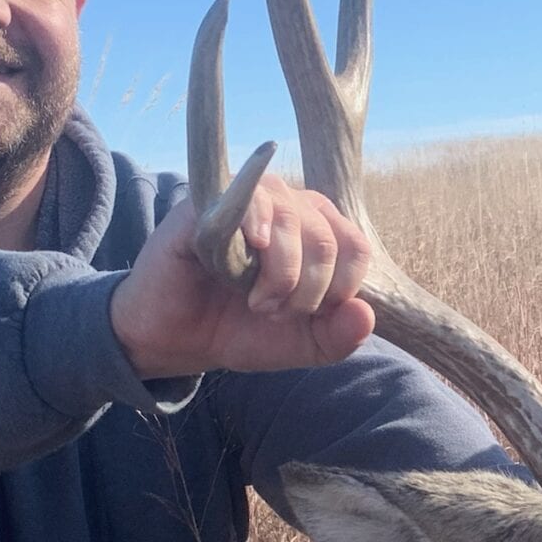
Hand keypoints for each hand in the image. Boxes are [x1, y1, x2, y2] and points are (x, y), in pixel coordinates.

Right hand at [111, 180, 375, 378]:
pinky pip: (244, 197)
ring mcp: (246, 200)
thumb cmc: (239, 329)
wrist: (174, 339)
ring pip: (292, 217)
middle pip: (326, 237)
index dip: (340, 288)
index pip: (354, 246)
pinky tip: (250, 248)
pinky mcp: (204, 203)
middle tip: (272, 313)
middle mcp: (287, 206)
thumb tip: (366, 314)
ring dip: (281, 273)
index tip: (307, 315)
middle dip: (307, 290)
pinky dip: (255, 225)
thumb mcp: (299, 344)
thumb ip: (338, 336)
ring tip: (255, 301)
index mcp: (316, 232)